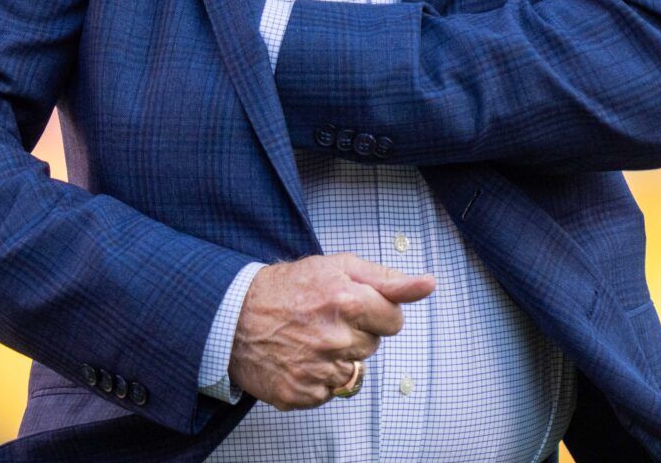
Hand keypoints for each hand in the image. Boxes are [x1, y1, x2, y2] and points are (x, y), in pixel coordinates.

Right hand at [226, 251, 435, 409]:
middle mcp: (335, 338)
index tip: (356, 306)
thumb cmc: (287, 287)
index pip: (395, 321)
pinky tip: (300, 357)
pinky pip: (329, 392)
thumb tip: (428, 284)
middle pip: (373, 346)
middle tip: (325, 318)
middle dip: (357, 333)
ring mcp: (318, 369)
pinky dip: (317, 378)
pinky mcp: (301, 393)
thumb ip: (387, 278)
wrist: (233, 315)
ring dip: (337, 356)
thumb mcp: (339, 266)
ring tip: (310, 337)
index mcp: (349, 301)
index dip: (378, 312)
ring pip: (353, 370)